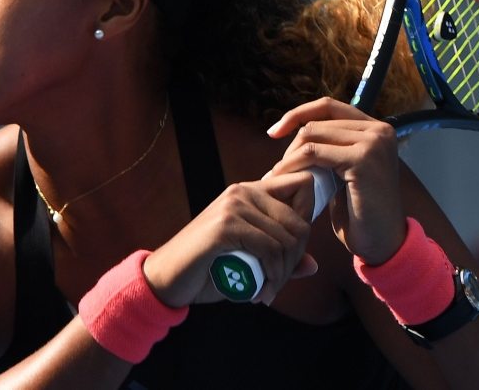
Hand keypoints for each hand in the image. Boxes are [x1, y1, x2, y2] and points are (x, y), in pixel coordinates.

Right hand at [142, 172, 317, 307]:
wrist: (165, 278)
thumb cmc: (207, 269)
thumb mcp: (249, 260)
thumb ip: (278, 258)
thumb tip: (312, 265)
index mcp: (251, 191)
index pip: (302, 186)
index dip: (309, 218)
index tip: (293, 252)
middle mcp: (244, 191)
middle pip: (300, 220)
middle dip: (296, 257)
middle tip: (278, 281)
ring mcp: (234, 206)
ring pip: (287, 239)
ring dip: (283, 273)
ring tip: (268, 290)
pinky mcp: (226, 225)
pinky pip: (270, 250)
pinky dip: (272, 276)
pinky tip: (261, 293)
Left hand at [266, 97, 406, 265]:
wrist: (382, 243)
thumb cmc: (360, 213)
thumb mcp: (345, 171)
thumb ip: (331, 148)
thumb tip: (298, 132)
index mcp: (376, 129)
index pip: (328, 107)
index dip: (298, 114)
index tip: (274, 131)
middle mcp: (379, 130)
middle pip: (317, 121)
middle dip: (291, 144)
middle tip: (276, 170)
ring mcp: (373, 142)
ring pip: (312, 134)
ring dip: (289, 157)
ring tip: (277, 176)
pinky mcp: (363, 159)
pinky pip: (314, 152)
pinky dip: (293, 164)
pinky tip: (283, 178)